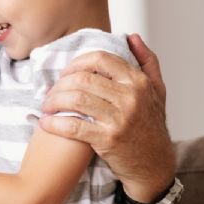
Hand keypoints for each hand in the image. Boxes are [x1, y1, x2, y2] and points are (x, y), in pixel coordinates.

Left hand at [39, 34, 175, 201]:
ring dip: (53, 101)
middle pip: (83, 78)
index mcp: (138, 82)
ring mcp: (120, 118)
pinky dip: (54, 123)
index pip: (99, 60)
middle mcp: (131, 97)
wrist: (155, 166)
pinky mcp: (108, 139)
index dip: (76, 63)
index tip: (65, 73)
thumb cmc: (152, 127)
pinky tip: (45, 123)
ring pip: (75, 99)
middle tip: (50, 91)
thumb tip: (131, 36)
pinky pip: (73, 126)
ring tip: (46, 106)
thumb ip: (147, 61)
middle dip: (60, 84)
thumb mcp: (158, 91)